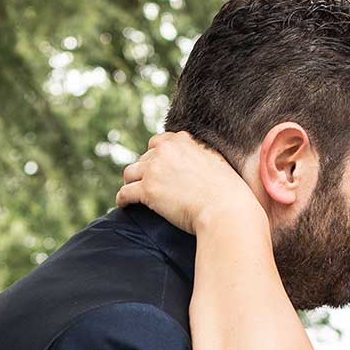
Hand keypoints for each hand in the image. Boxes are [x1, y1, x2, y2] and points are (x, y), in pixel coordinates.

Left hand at [116, 132, 258, 234]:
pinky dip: (122, 199)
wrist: (225, 209)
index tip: (157, 168)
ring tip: (132, 192)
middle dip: (145, 171)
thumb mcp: (215, 161)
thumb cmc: (227, 191)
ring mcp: (154, 169)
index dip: (156, 156)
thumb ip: (198, 154)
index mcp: (182, 140)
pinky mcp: (147, 190)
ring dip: (131, 182)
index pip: (158, 142)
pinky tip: (124, 204)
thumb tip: (193, 162)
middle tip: (148, 184)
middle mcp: (165, 150)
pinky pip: (125, 193)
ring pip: (130, 173)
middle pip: (144, 158)